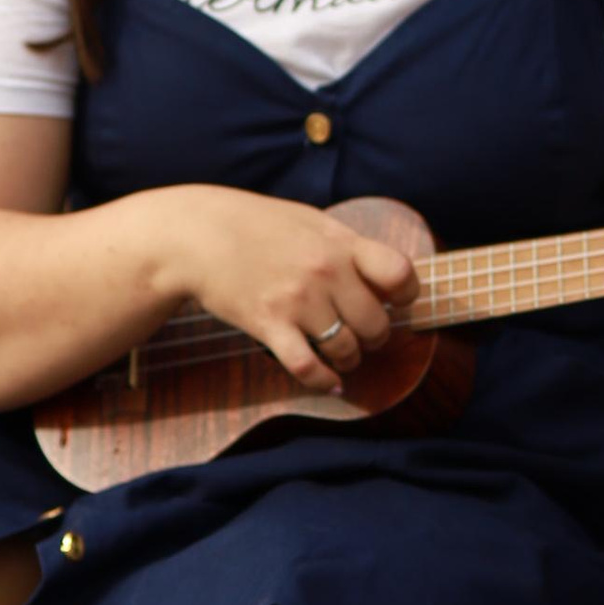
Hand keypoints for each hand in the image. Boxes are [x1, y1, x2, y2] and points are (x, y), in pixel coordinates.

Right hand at [163, 187, 418, 392]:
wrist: (197, 234)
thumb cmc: (256, 225)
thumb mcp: (309, 222)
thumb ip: (346, 247)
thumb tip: (384, 274)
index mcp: (340, 243)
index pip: (399, 273)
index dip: (406, 295)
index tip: (397, 302)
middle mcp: (325, 272)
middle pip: (376, 325)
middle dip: (375, 338)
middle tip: (365, 337)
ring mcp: (297, 300)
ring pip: (346, 350)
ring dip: (349, 359)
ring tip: (342, 356)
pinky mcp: (268, 324)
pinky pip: (307, 367)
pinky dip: (323, 381)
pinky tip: (328, 381)